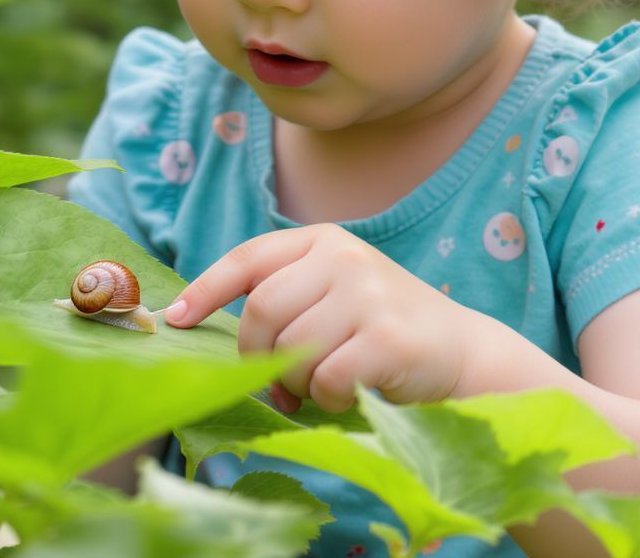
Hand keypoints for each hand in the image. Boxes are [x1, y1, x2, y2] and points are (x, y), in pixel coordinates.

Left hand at [165, 225, 481, 412]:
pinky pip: (325, 379)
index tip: (175, 319)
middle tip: (278, 383)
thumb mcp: (333, 292)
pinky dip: (326, 398)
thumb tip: (201, 324)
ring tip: (319, 386)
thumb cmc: (381, 328)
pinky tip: (346, 394)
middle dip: (257, 355)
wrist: (464, 354)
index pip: (248, 258)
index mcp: (322, 241)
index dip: (205, 289)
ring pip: (290, 349)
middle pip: (261, 310)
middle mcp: (343, 258)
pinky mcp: (387, 337)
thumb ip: (283, 297)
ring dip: (295, 383)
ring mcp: (367, 294)